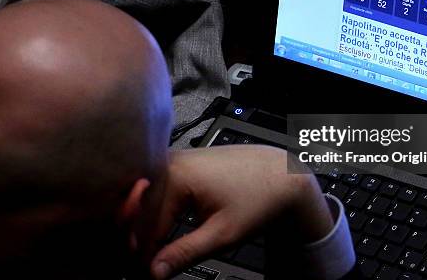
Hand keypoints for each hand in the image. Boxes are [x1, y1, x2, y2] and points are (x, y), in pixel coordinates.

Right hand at [149, 145, 333, 278]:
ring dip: (149, 226)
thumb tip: (155, 271)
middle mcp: (171, 161)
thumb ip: (185, 253)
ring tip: (155, 254)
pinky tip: (164, 231)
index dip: (142, 256)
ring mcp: (177, 159)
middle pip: (143, 210)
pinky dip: (161, 212)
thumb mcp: (222, 233)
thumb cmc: (261, 196)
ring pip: (149, 200)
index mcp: (175, 174)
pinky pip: (161, 190)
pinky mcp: (184, 163)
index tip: (145, 275)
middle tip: (150, 269)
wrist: (283, 175)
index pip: (144, 224)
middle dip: (143, 240)